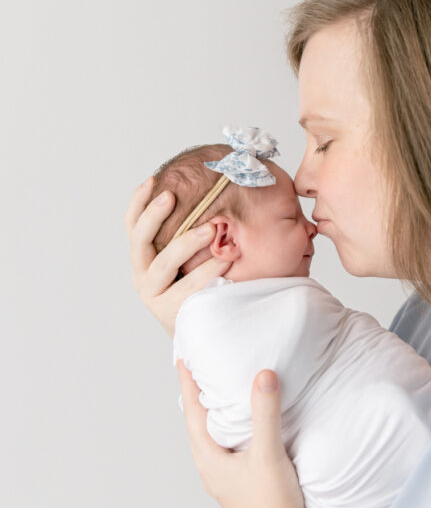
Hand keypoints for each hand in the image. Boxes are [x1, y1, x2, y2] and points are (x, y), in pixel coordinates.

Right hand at [124, 176, 231, 335]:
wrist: (197, 327)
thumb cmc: (196, 283)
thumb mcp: (187, 255)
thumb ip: (188, 231)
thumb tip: (209, 191)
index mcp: (143, 255)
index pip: (132, 224)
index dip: (138, 201)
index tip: (153, 180)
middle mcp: (142, 272)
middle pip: (139, 240)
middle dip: (153, 216)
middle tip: (171, 196)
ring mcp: (152, 293)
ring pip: (163, 264)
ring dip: (186, 243)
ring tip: (211, 229)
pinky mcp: (169, 311)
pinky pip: (186, 288)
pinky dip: (205, 272)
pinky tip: (222, 261)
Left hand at [176, 360, 312, 507]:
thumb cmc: (273, 501)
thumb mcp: (269, 451)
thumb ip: (265, 412)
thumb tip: (263, 375)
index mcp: (209, 460)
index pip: (192, 413)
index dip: (188, 385)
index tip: (182, 361)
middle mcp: (210, 470)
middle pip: (196, 426)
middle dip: (195, 398)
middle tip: (196, 372)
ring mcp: (222, 481)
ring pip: (209, 439)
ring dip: (210, 416)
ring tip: (214, 395)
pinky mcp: (236, 486)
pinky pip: (223, 450)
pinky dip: (224, 431)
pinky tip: (238, 430)